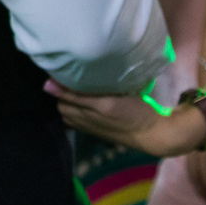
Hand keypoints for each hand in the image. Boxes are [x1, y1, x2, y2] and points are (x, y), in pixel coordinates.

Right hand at [45, 80, 205, 156]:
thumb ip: (93, 108)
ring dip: (57, 87)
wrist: (154, 134)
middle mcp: (84, 120)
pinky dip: (66, 88)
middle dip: (53, 92)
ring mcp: (92, 113)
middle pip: (59, 106)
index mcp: (85, 124)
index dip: (55, 98)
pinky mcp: (103, 105)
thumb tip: (79, 98)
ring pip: (64, 101)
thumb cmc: (134, 124)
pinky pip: (78, 96)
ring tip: (58, 69)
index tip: (51, 85)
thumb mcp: (109, 120)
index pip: (61, 111)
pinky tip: (62, 74)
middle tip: (53, 73)